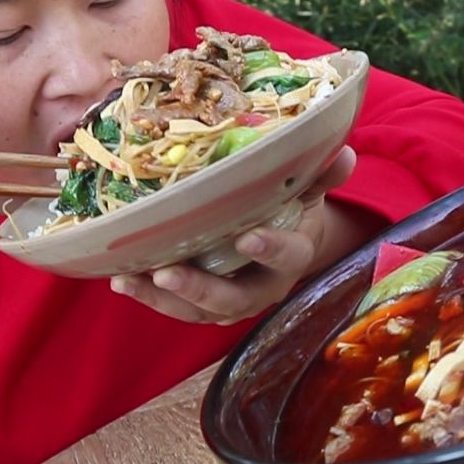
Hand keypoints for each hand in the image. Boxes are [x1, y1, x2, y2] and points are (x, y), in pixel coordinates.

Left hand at [110, 146, 358, 323]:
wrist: (285, 236)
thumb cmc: (292, 205)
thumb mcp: (307, 187)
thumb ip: (320, 173)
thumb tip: (342, 152)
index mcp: (293, 256)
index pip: (287, 256)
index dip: (270, 249)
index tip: (248, 236)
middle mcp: (261, 287)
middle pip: (233, 300)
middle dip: (200, 289)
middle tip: (168, 273)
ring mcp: (229, 299)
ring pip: (197, 311)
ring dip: (162, 298)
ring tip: (129, 279)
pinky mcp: (202, 303)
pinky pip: (175, 306)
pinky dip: (148, 295)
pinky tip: (120, 277)